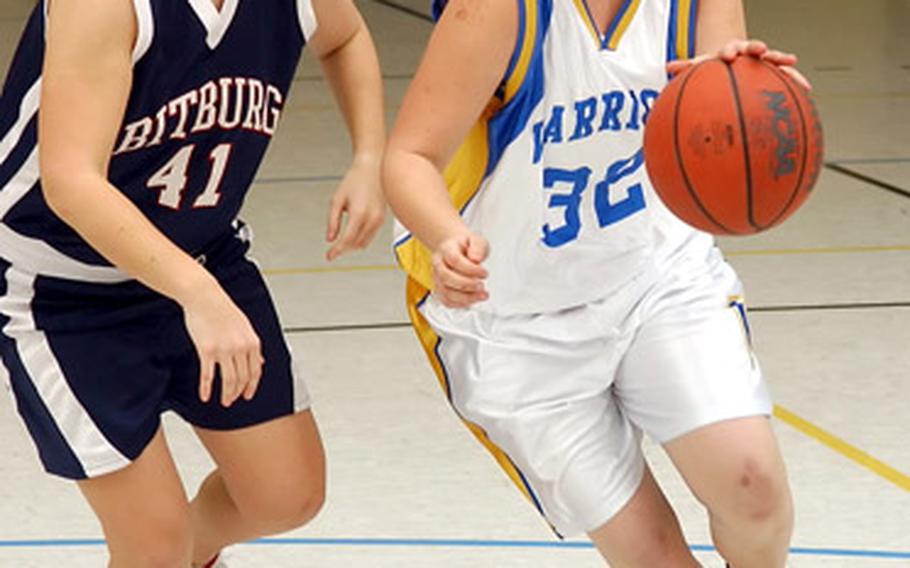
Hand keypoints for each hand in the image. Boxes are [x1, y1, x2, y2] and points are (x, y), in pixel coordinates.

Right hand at [182, 286, 263, 406]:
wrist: (205, 297)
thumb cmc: (223, 309)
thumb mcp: (245, 327)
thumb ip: (253, 346)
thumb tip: (261, 362)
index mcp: (252, 342)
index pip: (256, 371)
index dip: (252, 386)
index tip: (248, 395)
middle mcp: (240, 348)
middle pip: (242, 378)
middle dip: (238, 392)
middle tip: (232, 400)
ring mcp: (224, 350)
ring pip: (228, 380)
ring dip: (227, 394)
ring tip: (223, 401)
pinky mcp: (206, 350)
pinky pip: (207, 375)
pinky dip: (206, 388)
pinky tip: (205, 396)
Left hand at [325, 156, 385, 260]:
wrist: (373, 168)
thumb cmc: (354, 181)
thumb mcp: (337, 199)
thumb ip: (333, 221)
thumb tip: (330, 239)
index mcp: (359, 213)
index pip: (347, 240)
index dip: (337, 250)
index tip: (329, 256)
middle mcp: (372, 218)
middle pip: (356, 244)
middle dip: (344, 249)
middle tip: (333, 250)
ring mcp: (379, 219)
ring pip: (365, 243)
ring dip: (352, 246)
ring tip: (342, 244)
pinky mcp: (382, 219)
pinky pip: (371, 236)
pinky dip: (361, 240)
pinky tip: (352, 236)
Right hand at [431, 233, 489, 307]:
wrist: (456, 250)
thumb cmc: (466, 246)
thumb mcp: (477, 240)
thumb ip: (478, 247)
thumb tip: (476, 259)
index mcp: (446, 249)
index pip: (454, 260)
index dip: (470, 269)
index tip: (484, 273)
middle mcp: (438, 264)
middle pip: (446, 277)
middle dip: (466, 285)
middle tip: (482, 286)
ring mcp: (437, 278)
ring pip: (445, 292)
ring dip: (465, 297)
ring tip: (481, 295)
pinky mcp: (440, 289)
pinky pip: (446, 301)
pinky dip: (460, 304)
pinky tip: (472, 300)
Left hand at [667, 39, 810, 90]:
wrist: (729, 62)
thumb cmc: (713, 68)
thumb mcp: (700, 66)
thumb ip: (686, 67)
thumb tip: (668, 67)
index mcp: (730, 51)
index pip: (730, 48)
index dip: (730, 51)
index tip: (729, 56)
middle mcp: (747, 53)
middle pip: (754, 48)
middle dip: (758, 49)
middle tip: (761, 50)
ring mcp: (761, 61)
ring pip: (774, 60)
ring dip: (782, 63)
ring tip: (793, 65)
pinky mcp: (772, 71)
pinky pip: (785, 76)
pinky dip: (795, 81)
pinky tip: (807, 91)